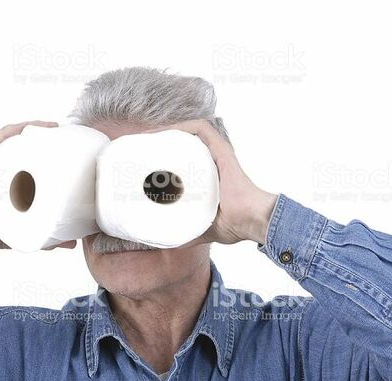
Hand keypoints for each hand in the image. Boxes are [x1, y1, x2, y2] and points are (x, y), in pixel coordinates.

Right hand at [0, 121, 76, 252]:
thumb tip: (72, 243)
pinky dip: (11, 133)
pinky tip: (26, 128)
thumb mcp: (22, 232)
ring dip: (32, 130)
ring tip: (52, 127)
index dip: (50, 153)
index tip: (70, 149)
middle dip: (45, 138)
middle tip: (66, 135)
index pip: (33, 162)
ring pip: (12, 141)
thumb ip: (46, 238)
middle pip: (25, 148)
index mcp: (12, 183)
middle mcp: (2, 170)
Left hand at [147, 120, 277, 245]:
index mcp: (205, 176)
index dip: (162, 155)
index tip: (142, 160)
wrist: (251, 221)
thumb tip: (167, 242)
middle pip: (181, 143)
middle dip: (159, 142)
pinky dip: (182, 127)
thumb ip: (185, 233)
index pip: (181, 159)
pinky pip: (201, 129)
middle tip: (140, 148)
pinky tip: (166, 131)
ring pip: (188, 133)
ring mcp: (216, 154)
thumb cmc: (233, 225)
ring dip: (167, 131)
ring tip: (147, 138)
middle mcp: (210, 162)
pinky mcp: (222, 150)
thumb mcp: (201, 229)